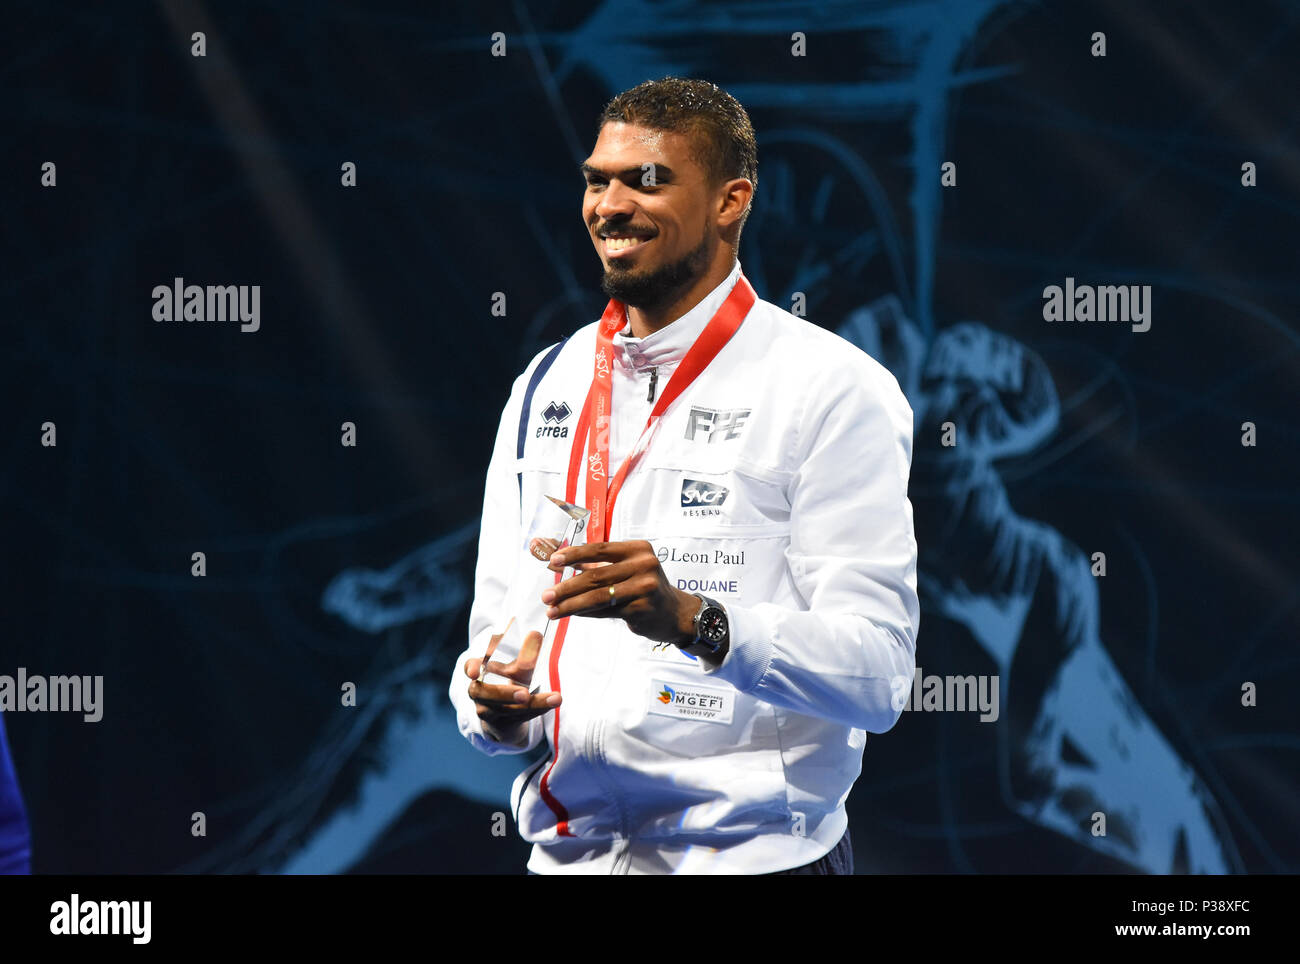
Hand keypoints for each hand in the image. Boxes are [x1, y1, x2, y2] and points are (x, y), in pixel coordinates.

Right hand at [463, 629, 560, 744]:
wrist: (507, 713)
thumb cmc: (510, 678)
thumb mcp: (518, 662)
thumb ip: (526, 651)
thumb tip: (535, 634)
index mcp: (480, 669)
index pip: (471, 665)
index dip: (472, 667)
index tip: (475, 672)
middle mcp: (479, 691)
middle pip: (484, 693)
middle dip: (504, 693)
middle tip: (524, 694)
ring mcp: (487, 709)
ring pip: (506, 709)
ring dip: (532, 704)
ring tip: (555, 698)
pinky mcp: (501, 724)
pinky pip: (519, 717)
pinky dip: (538, 708)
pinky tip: (553, 701)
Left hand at [541, 540, 697, 644]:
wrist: (674, 613)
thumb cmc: (644, 587)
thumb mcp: (625, 569)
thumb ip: (593, 564)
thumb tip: (557, 561)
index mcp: (638, 549)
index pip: (600, 548)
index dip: (574, 554)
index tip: (553, 560)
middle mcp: (644, 564)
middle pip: (596, 575)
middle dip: (566, 586)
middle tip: (546, 595)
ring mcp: (645, 587)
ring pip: (598, 596)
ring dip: (571, 604)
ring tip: (552, 609)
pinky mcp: (642, 608)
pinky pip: (606, 611)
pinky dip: (585, 613)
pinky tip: (571, 614)